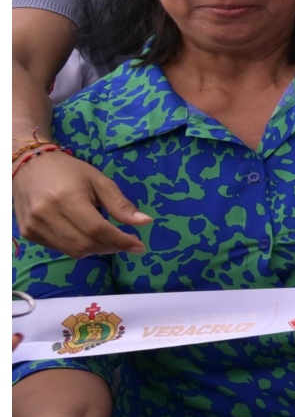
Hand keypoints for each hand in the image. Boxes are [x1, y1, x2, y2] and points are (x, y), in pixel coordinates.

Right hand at [14, 150, 150, 256]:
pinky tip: (84, 233)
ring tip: (106, 237)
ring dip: (95, 249)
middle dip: (110, 247)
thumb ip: (120, 204)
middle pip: (85, 244)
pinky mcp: (28, 233)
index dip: (120, 241)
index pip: (97, 229)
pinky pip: (59, 248)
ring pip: (72, 251)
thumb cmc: (69, 171)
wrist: (29, 166)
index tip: (139, 246)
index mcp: (67, 198)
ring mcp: (33, 226)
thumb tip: (145, 222)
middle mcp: (46, 214)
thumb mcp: (99, 181)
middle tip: (125, 241)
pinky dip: (77, 246)